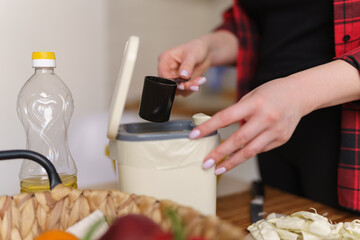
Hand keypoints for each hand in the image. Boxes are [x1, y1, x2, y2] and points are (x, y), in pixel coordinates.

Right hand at [158, 31, 237, 95]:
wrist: (206, 53)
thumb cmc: (197, 48)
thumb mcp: (192, 54)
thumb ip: (187, 65)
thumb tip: (183, 75)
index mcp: (165, 59)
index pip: (162, 73)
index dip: (170, 80)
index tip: (181, 84)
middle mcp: (167, 70)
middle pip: (169, 84)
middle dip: (182, 86)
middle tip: (194, 85)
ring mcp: (174, 77)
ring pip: (177, 89)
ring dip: (189, 87)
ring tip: (200, 80)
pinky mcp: (181, 83)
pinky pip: (184, 91)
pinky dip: (193, 87)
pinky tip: (200, 80)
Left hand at [189, 77, 305, 174]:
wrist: (299, 94)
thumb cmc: (272, 92)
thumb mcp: (251, 96)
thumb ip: (237, 112)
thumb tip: (219, 128)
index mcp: (254, 103)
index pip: (226, 117)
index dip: (208, 128)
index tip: (194, 135)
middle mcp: (266, 118)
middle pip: (238, 140)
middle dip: (219, 153)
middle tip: (205, 163)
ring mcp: (275, 130)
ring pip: (250, 151)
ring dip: (232, 162)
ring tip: (218, 168)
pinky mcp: (281, 139)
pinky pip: (260, 150)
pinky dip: (247, 153)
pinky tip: (237, 157)